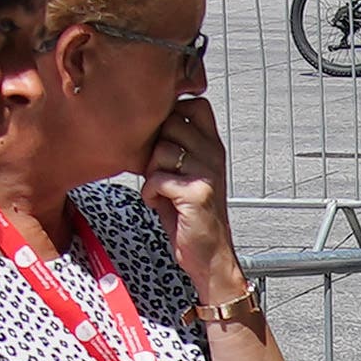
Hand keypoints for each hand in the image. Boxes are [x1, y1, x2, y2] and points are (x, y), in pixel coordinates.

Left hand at [139, 94, 234, 261]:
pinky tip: (157, 202)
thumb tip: (147, 124)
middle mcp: (213, 155)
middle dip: (155, 147)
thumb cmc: (191, 215)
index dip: (174, 113)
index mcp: (213, 146)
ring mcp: (207, 173)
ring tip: (159, 189)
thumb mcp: (187, 174)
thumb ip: (174, 147)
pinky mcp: (196, 193)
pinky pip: (158, 178)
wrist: (210, 254)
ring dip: (151, 171)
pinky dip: (149, 192)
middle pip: (171, 124)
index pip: (197, 106)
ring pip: (162, 150)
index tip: (166, 138)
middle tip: (159, 170)